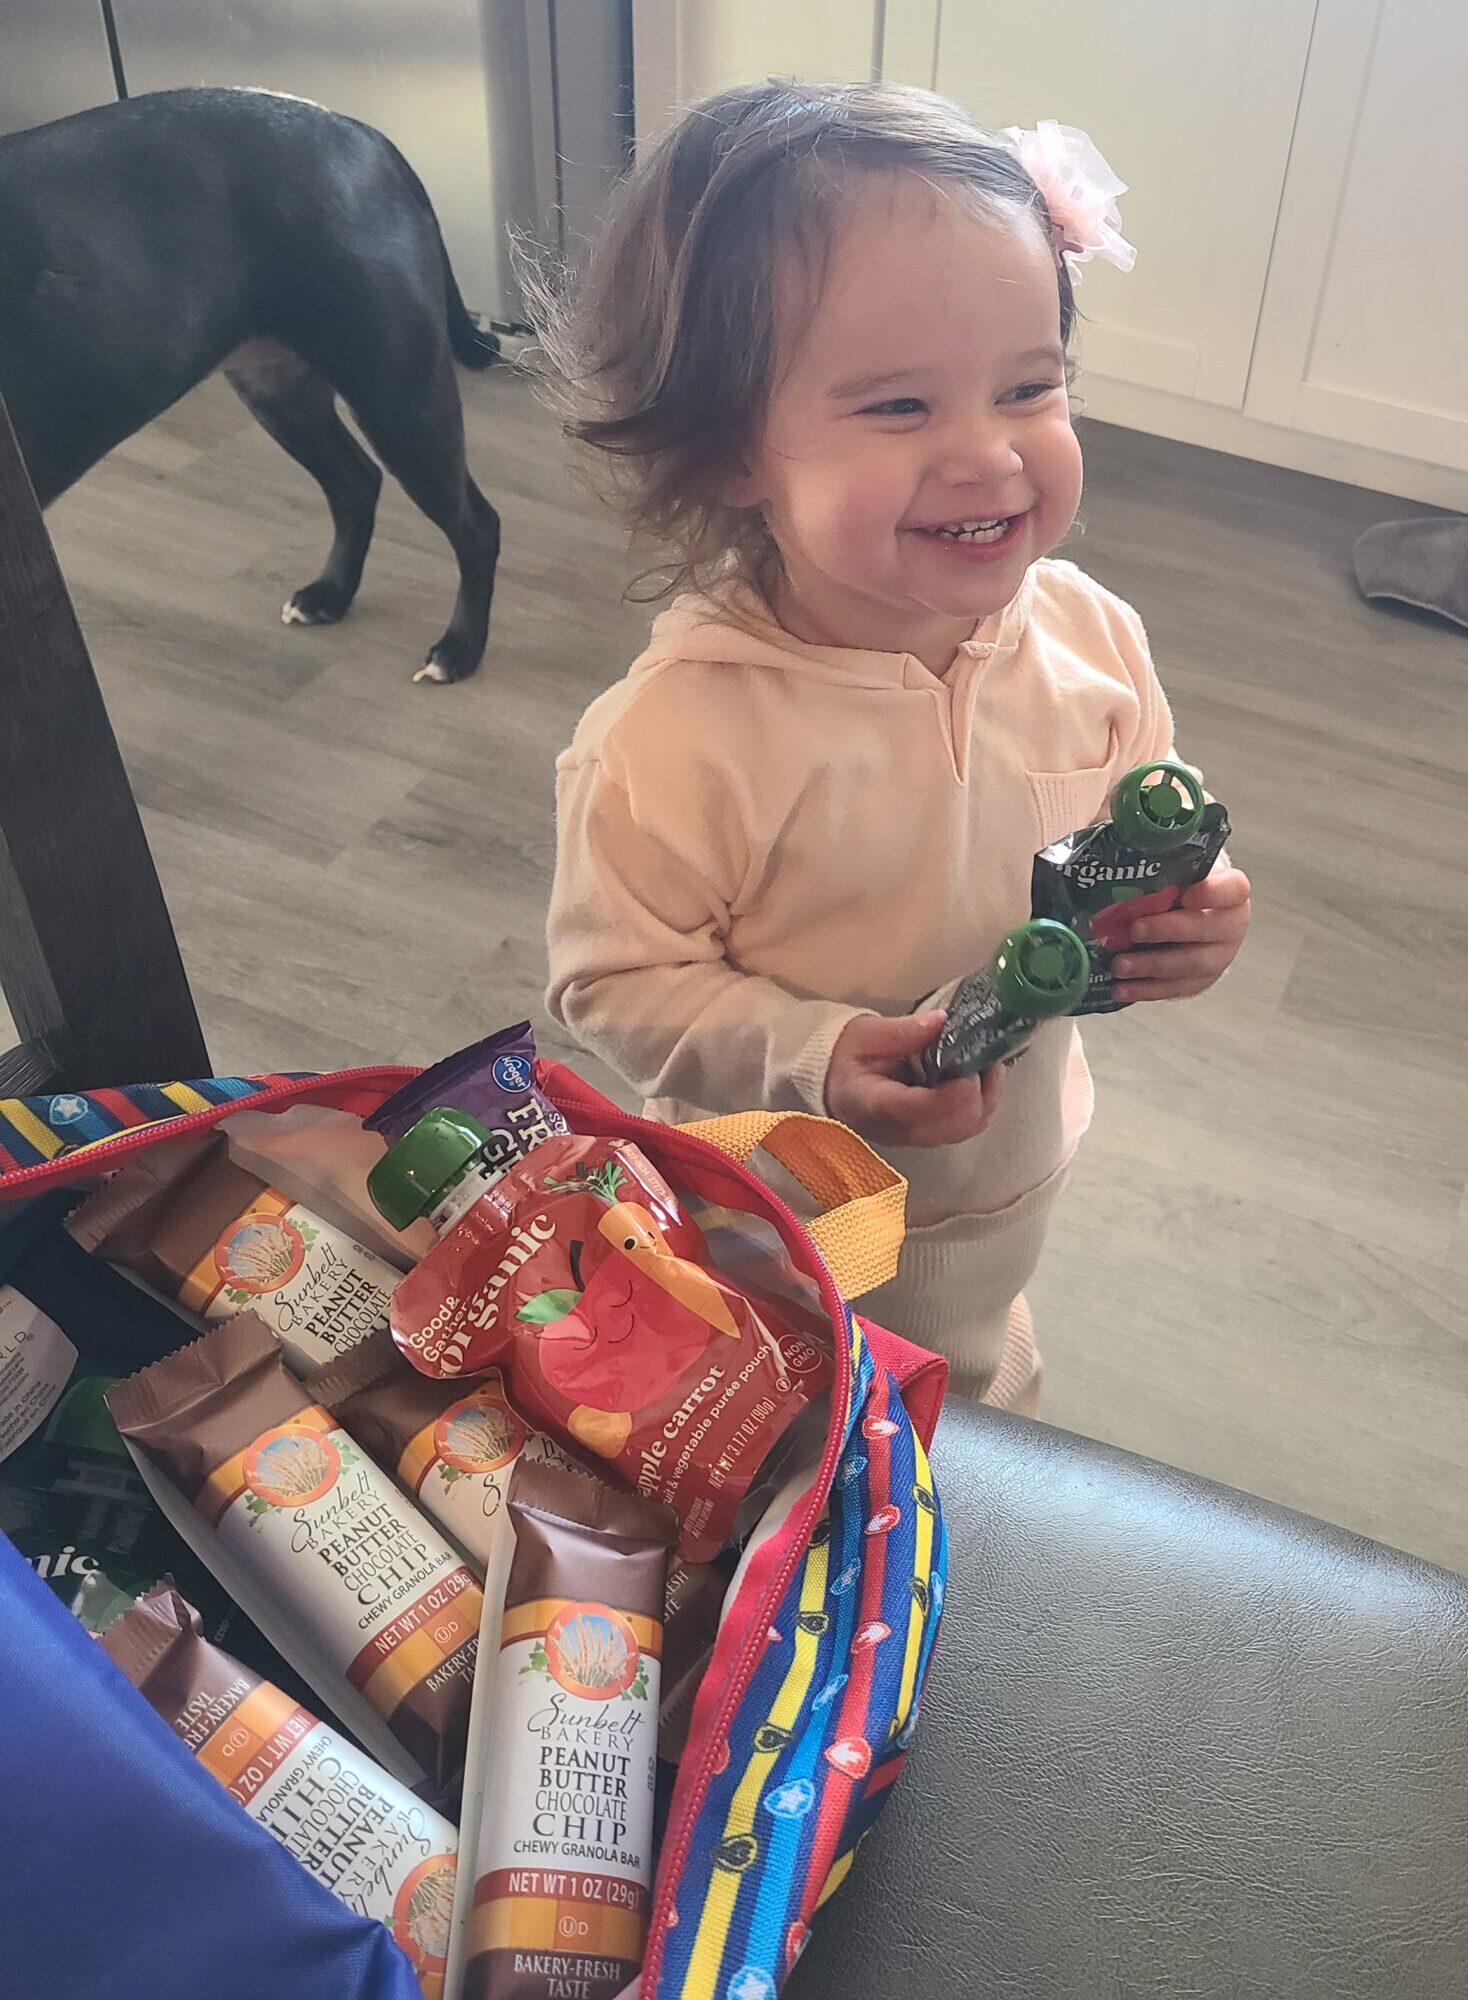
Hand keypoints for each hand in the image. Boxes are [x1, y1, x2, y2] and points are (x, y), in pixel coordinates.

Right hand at [825, 1011, 1003, 1148]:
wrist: (833, 1086)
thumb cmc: (846, 1059)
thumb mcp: (865, 1035)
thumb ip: (902, 1031)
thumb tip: (942, 1021)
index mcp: (877, 1105)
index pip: (924, 1108)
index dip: (957, 1088)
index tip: (972, 1058)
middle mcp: (900, 1130)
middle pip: (956, 1125)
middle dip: (980, 1090)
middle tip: (984, 1054)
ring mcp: (917, 1138)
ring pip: (967, 1129)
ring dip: (985, 1097)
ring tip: (985, 1063)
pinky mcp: (928, 1136)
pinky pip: (964, 1127)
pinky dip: (980, 1104)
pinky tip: (978, 1078)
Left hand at [1108, 866, 1251, 1002]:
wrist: (1189, 918)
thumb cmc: (1180, 889)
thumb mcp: (1174, 874)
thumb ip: (1158, 872)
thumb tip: (1115, 870)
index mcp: (1231, 894)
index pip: (1233, 889)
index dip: (1212, 893)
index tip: (1187, 894)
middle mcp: (1230, 927)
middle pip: (1206, 930)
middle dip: (1168, 931)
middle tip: (1134, 930)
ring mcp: (1218, 958)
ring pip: (1190, 965)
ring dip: (1151, 965)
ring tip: (1119, 965)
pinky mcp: (1198, 982)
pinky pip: (1174, 988)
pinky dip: (1145, 989)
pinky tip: (1121, 989)